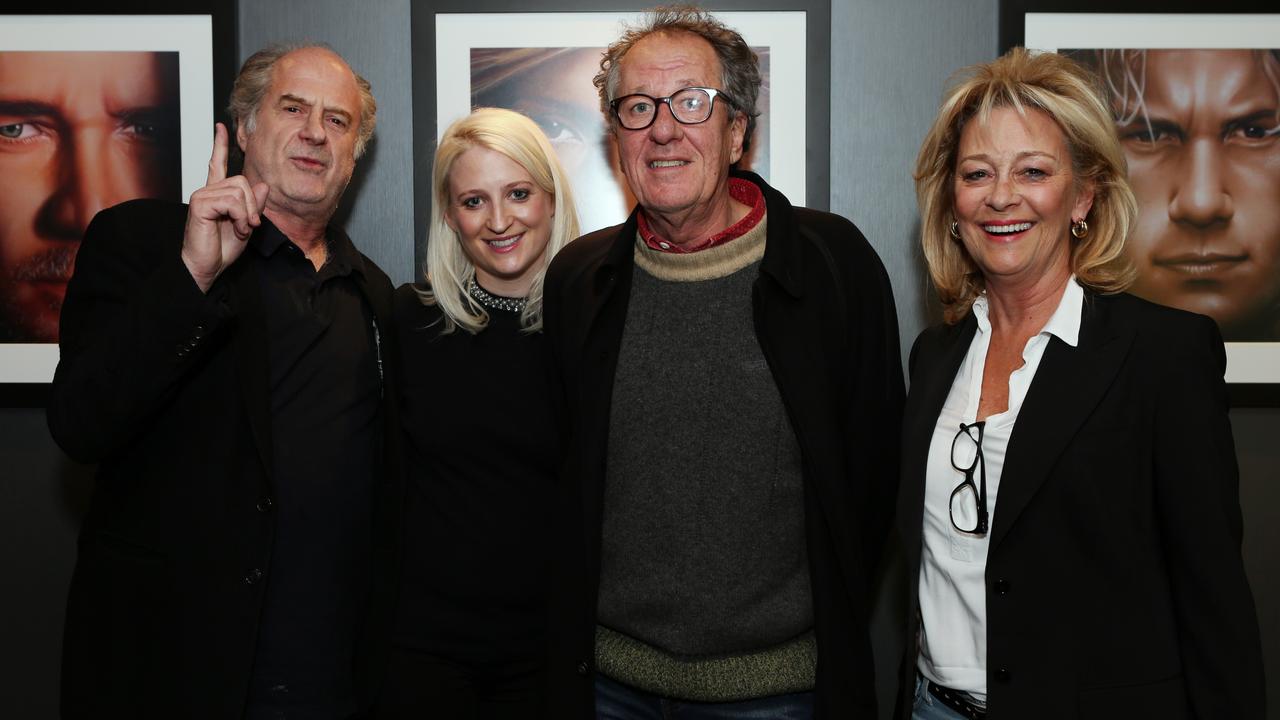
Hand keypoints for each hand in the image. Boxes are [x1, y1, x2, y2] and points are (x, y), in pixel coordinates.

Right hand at [181, 123, 270, 292]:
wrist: (207, 267)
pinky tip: (235, 229)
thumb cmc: (222, 249)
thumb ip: (254, 205)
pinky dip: (240, 217)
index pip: (217, 164)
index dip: (220, 145)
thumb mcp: (246, 225)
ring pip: (240, 191)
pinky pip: (232, 201)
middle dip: (253, 206)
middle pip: (243, 181)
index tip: (221, 126)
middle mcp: (207, 191)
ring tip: (240, 229)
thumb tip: (263, 185)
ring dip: (247, 214)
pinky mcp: (200, 203)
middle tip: (249, 225)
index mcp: (217, 194)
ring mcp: (202, 195)